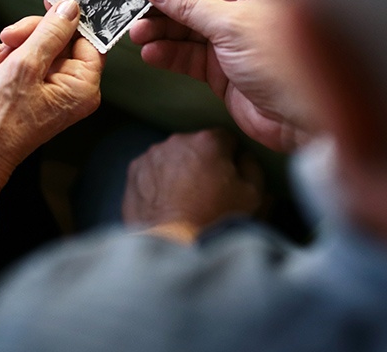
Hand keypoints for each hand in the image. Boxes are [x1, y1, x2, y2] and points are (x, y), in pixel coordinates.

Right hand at [0, 0, 103, 191]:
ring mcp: (54, 91)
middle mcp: (73, 89)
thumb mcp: (24, 65)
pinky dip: (12, 56)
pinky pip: (30, 61)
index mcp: (83, 87)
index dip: (68, 19)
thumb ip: (50, 33)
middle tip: (10, 35)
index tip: (48, 2)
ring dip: (18, 44)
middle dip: (33, 33)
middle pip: (63, 40)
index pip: (88, 39)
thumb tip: (70, 8)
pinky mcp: (35, 91)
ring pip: (42, 47)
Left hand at [122, 129, 262, 235]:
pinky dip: (157, 180)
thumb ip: (252, 167)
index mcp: (208, 142)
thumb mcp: (253, 196)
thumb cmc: (217, 221)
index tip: (229, 176)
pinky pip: (150, 170)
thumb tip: (244, 157)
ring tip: (183, 199)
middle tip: (206, 191)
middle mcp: (176, 142)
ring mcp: (151, 155)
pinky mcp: (133, 171)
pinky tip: (165, 201)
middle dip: (201, 162)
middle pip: (195, 146)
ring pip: (170, 157)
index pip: (225, 139)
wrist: (175, 246)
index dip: (230, 158)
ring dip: (177, 170)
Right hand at [129, 0, 312, 151]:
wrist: (304, 120)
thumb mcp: (232, 25)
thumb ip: (189, 4)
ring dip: (159, 31)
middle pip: (189, 0)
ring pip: (184, 29)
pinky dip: (167, 54)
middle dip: (160, 6)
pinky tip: (152, 53)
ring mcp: (229, 41)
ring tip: (137, 34)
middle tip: (133, 12)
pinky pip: (187, 56)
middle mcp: (239, 10)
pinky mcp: (220, 69)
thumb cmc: (285, 63)